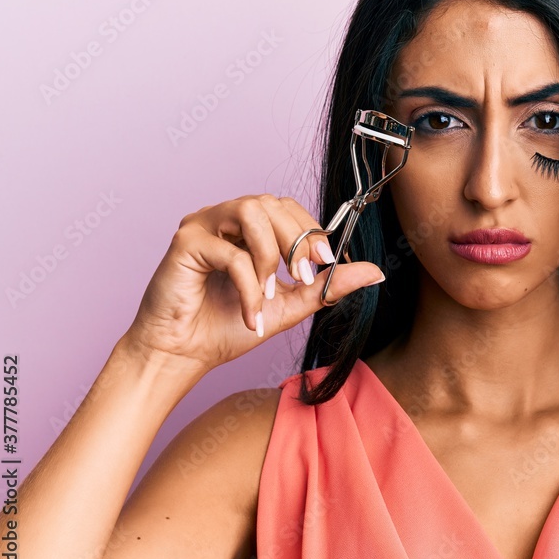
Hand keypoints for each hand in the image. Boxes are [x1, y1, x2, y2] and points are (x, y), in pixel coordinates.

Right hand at [123, 194, 384, 378]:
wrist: (183, 356)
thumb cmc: (226, 327)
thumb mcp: (290, 306)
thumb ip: (327, 286)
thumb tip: (375, 272)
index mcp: (247, 228)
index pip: (287, 207)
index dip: (310, 229)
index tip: (323, 262)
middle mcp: (223, 218)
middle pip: (271, 202)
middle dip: (296, 238)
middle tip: (304, 275)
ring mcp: (202, 226)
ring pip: (250, 211)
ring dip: (270, 255)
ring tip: (272, 294)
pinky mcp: (184, 243)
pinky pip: (229, 252)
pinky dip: (248, 285)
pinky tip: (251, 314)